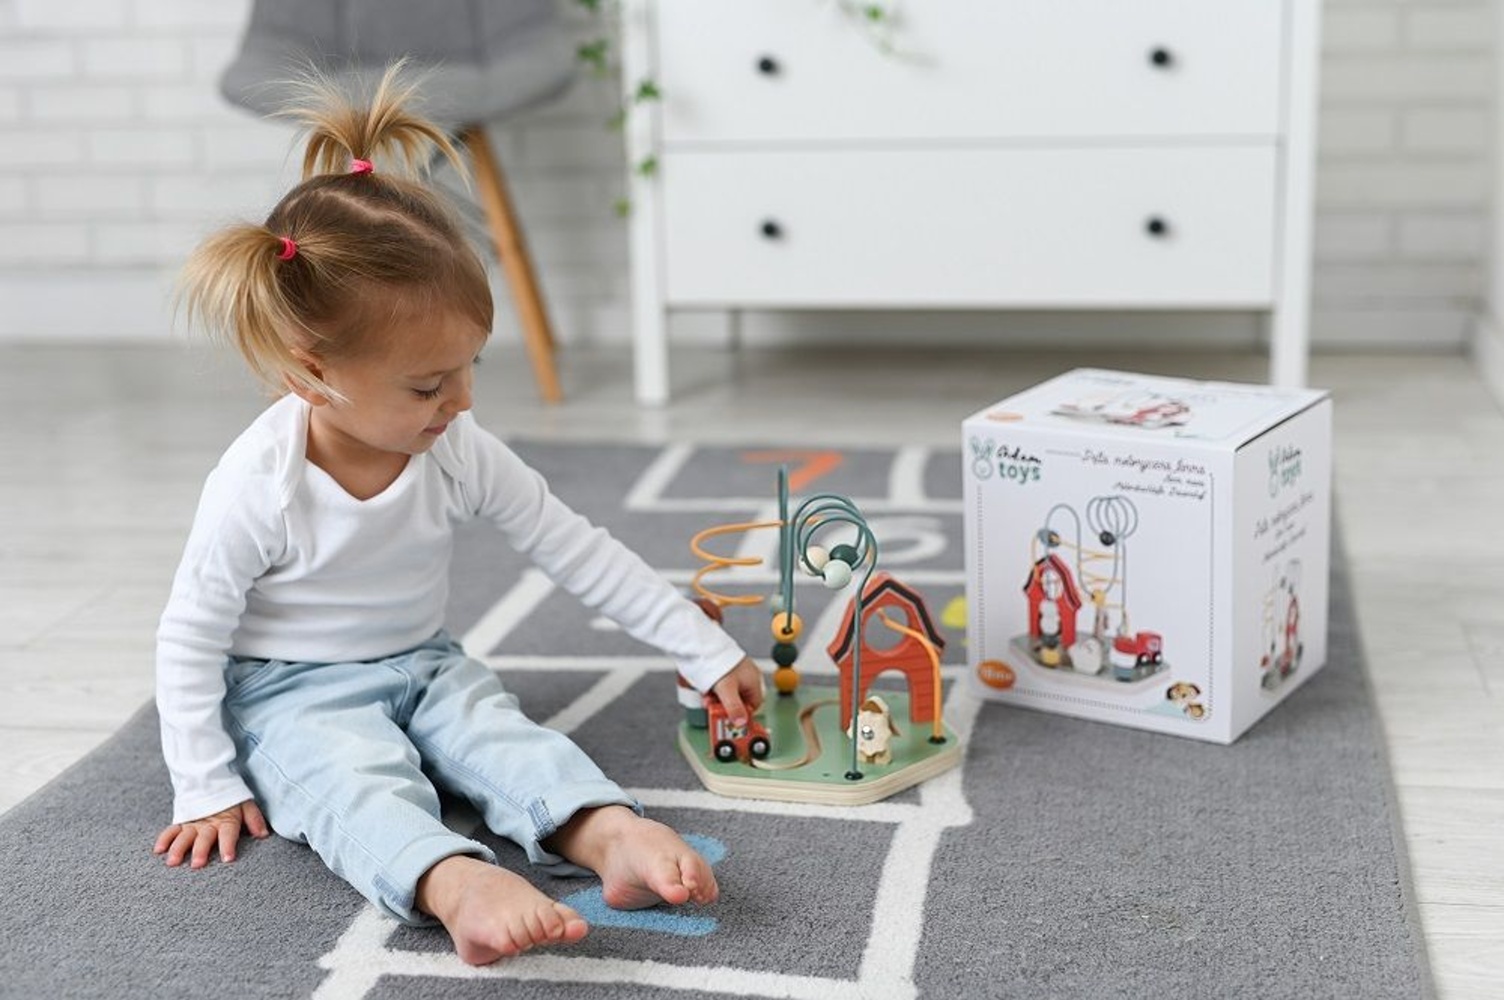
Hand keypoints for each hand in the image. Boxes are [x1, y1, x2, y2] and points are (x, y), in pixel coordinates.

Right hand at [153, 799, 269, 868]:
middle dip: (200, 851)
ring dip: (178, 848)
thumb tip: (264, 834)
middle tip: (197, 865)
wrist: (210, 781)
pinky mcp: (182, 822)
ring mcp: (193, 823)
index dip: (228, 845)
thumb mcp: (246, 805)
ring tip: (173, 862)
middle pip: (204, 838)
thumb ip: (254, 820)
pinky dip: (164, 839)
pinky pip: (171, 830)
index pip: (228, 833)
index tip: (228, 859)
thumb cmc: (231, 798)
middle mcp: (208, 824)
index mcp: (226, 820)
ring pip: (184, 836)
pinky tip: (158, 850)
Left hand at [710, 656, 764, 725]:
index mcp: (753, 681)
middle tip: (715, 710)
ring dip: (718, 701)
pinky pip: (721, 687)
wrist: (702, 645)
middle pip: (740, 701)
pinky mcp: (724, 671)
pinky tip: (706, 693)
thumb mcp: (727, 690)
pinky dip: (713, 692)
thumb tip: (741, 723)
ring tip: (708, 700)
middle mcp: (747, 677)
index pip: (754, 705)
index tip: (731, 721)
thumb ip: (734, 708)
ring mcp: (735, 674)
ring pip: (729, 695)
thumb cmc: (719, 662)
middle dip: (726, 707)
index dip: (743, 714)